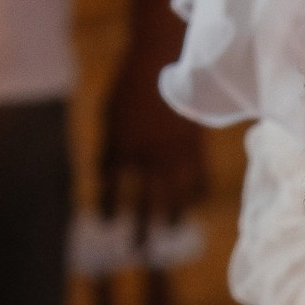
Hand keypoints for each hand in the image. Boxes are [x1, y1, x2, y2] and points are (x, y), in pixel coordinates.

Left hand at [100, 60, 206, 224]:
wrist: (163, 54)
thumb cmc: (131, 83)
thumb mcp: (109, 114)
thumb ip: (108, 147)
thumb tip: (105, 175)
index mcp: (121, 145)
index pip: (111, 186)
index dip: (107, 206)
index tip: (105, 222)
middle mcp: (148, 154)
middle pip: (144, 202)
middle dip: (141, 228)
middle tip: (138, 250)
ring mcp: (174, 150)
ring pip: (175, 194)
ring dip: (172, 216)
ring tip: (171, 232)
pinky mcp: (195, 143)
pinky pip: (199, 176)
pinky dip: (196, 191)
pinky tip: (192, 202)